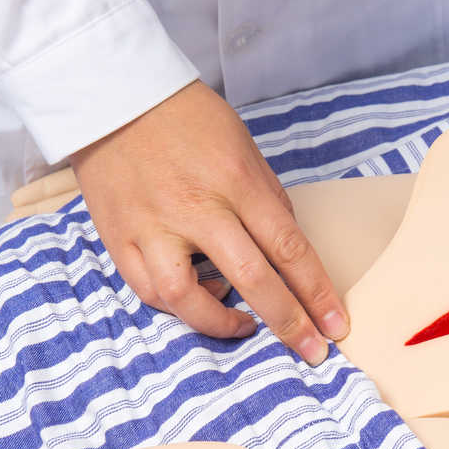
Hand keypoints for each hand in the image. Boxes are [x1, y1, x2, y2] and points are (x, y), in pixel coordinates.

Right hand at [70, 81, 345, 364]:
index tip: (335, 324)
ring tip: (245, 329)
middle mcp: (195, 207)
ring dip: (222, 324)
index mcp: (235, 181)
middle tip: (312, 351)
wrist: (113, 98)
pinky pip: (150, 290)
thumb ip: (266, 201)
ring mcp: (153, 226)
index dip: (316, 291)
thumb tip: (286, 252)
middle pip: (251, 277)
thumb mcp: (243, 148)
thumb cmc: (187, 120)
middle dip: (288, 322)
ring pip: (188, 297)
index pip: (287, 246)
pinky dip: (179, 306)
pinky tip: (200, 301)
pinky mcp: (119, 238)